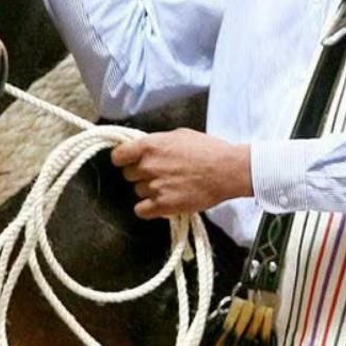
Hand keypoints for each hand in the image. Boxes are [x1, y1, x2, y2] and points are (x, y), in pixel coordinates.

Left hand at [110, 129, 253, 219]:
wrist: (227, 170)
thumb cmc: (208, 149)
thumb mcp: (180, 135)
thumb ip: (158, 143)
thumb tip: (147, 149)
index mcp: (150, 146)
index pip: (118, 156)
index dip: (123, 159)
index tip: (129, 161)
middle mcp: (147, 166)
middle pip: (128, 175)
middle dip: (140, 174)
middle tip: (159, 173)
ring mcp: (154, 187)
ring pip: (137, 191)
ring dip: (149, 190)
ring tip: (168, 187)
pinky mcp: (163, 206)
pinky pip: (141, 210)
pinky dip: (148, 208)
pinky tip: (159, 203)